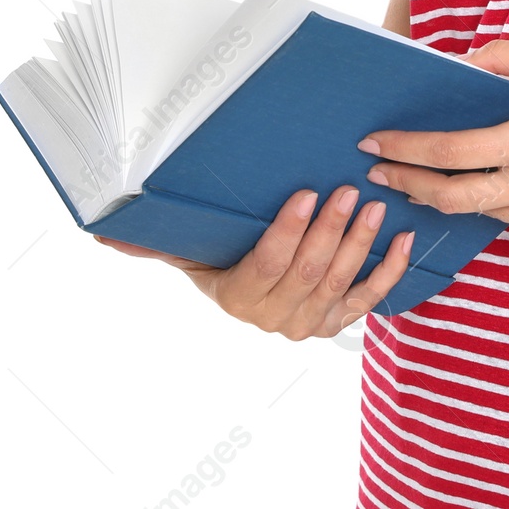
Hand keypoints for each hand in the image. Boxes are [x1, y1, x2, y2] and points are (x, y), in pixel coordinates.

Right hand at [94, 186, 411, 340]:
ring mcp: (311, 321)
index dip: (289, 232)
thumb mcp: (188, 250)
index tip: (305, 193)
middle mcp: (277, 317)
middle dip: (330, 229)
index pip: (267, 264)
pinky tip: (404, 238)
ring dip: (360, 242)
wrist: (255, 291)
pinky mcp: (340, 318)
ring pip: (340, 280)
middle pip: (308, 271)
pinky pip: (369, 298)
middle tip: (347, 188)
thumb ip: (152, 241)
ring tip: (375, 203)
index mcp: (240, 297)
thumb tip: (103, 232)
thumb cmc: (221, 257)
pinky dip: (390, 270)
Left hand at [356, 40, 508, 245]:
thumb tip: (458, 66)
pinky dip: (501, 198)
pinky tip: (500, 179)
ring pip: (487, 209)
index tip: (373, 144)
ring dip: (456, 192)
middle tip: (378, 175)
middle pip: (453, 198)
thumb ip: (504, 57)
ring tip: (428, 174)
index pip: (451, 152)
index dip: (406, 150)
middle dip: (408, 186)